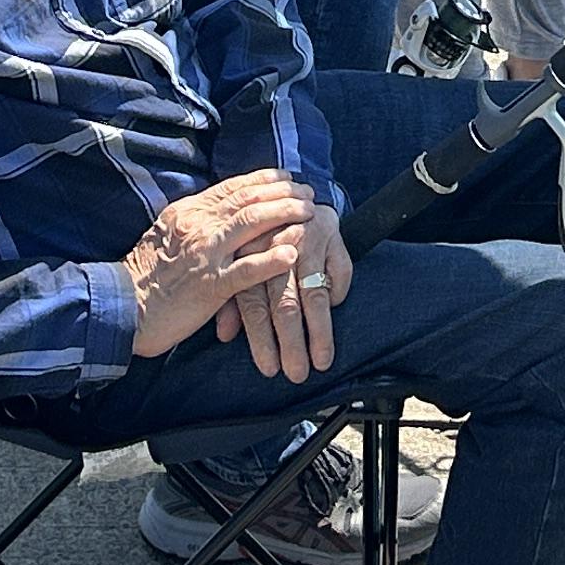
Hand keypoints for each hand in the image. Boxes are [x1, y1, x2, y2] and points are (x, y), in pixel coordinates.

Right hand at [121, 171, 316, 358]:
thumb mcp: (166, 234)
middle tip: (308, 193)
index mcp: (188, 212)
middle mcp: (198, 226)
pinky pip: (246, 270)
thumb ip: (194, 221)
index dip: (264, 180)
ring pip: (251, 225)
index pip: (233, 187)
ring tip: (309, 213)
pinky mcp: (210, 286)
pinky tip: (293, 253)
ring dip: (285, 215)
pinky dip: (271, 260)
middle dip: (283, 194)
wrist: (122, 306)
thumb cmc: (144, 274)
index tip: (287, 178)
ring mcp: (205, 255)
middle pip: (248, 200)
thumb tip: (220, 208)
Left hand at [215, 198, 354, 385]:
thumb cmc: (258, 238)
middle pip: (285, 303)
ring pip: (314, 293)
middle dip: (292, 343)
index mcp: (247, 256)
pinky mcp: (333, 235)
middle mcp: (276, 249)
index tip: (270, 369)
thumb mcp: (238, 263)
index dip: (261, 339)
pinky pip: (340, 271)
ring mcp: (307, 241)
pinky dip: (338, 292)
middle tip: (297, 373)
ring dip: (320, 331)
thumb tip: (224, 335)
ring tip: (322, 360)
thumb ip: (229, 299)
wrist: (285, 191)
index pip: (254, 305)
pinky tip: (334, 311)